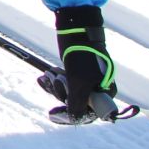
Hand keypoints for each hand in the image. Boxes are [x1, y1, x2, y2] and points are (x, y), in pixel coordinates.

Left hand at [37, 5, 119, 123]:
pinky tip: (43, 78)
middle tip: (54, 81)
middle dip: (61, 95)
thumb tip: (74, 119)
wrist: (75, 28)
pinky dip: (53, 82)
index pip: (91, 113)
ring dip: (55, 87)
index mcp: (106, 91)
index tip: (55, 113)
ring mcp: (87, 80)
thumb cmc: (81, 54)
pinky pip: (64, 84)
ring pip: (68, 94)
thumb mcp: (79, 82)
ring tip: (48, 75)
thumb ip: (78, 103)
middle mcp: (99, 87)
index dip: (73, 115)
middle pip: (77, 103)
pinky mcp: (76, 72)